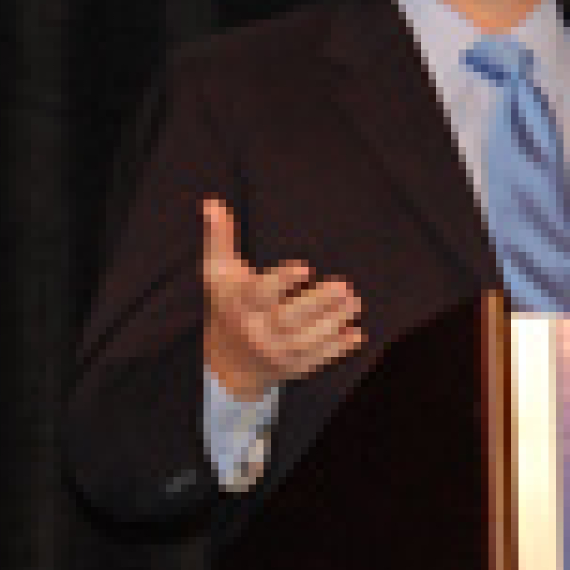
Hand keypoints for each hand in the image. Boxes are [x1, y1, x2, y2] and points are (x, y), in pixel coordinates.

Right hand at [202, 197, 363, 401]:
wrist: (228, 365)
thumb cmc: (227, 306)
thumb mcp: (218, 274)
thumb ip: (219, 239)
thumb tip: (212, 202)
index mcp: (238, 305)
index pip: (260, 293)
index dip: (283, 280)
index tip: (305, 266)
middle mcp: (256, 331)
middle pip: (288, 318)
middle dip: (318, 303)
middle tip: (345, 286)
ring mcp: (275, 353)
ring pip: (306, 340)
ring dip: (333, 322)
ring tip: (354, 303)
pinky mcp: (292, 368)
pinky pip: (316, 359)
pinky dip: (337, 349)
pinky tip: (356, 333)